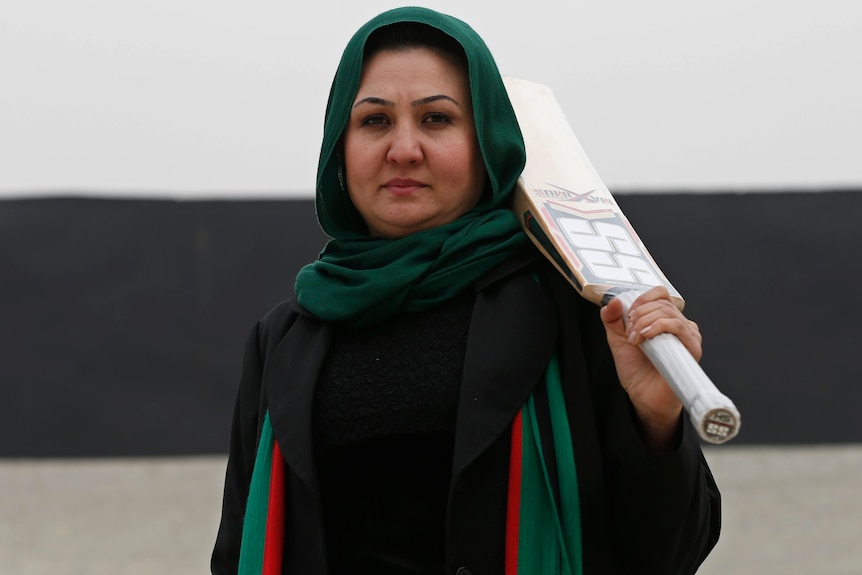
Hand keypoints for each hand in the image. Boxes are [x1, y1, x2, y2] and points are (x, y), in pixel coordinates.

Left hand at [599, 286, 702, 450]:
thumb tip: (612, 300)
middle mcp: (680, 325)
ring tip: (635, 339)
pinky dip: (657, 327)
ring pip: (668, 312)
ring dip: (645, 322)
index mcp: (665, 319)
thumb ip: (612, 319)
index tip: (628, 314)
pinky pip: (678, 327)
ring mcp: (688, 336)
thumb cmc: (637, 371)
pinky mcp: (692, 348)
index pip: (660, 294)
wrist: (644, 397)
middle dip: (639, 314)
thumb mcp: (618, 339)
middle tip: (630, 333)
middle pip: (662, 302)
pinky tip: (644, 338)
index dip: (642, 299)